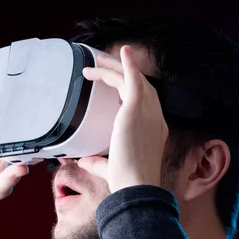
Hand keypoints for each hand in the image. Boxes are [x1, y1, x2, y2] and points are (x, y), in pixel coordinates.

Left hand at [77, 45, 168, 192]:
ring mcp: (148, 112)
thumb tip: (83, 160)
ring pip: (133, 80)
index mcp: (153, 131)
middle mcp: (155, 119)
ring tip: (96, 61)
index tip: (116, 86)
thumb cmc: (127, 182)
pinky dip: (128, 64)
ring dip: (115, 68)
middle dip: (122, 73)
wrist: (136, 187)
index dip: (131, 91)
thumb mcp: (110, 168)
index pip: (145, 105)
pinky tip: (122, 51)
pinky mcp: (137, 109)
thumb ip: (98, 162)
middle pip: (140, 87)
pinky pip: (134, 79)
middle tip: (103, 66)